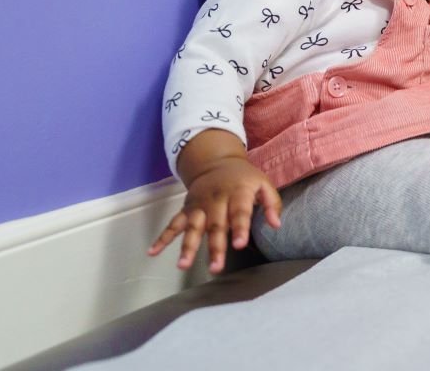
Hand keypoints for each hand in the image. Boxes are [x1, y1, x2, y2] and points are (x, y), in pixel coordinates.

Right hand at [148, 158, 281, 272]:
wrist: (217, 162)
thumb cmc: (244, 178)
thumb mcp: (263, 184)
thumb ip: (271, 203)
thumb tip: (276, 225)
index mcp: (238, 193)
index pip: (240, 212)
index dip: (240, 228)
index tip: (240, 245)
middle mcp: (216, 200)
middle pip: (215, 225)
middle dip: (215, 247)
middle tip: (216, 267)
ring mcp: (199, 206)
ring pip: (193, 227)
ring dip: (187, 246)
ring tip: (183, 265)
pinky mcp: (186, 209)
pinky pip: (173, 224)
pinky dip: (162, 238)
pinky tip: (153, 252)